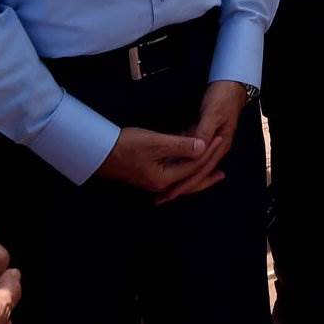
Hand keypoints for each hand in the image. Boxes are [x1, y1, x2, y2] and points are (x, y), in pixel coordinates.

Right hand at [98, 124, 221, 194]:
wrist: (100, 150)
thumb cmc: (127, 145)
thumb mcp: (156, 143)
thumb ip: (181, 145)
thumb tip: (203, 147)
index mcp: (164, 179)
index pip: (193, 167)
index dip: (208, 152)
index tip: (220, 139)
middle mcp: (160, 184)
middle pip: (189, 182)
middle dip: (206, 177)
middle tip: (223, 174)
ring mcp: (153, 181)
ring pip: (181, 180)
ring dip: (196, 174)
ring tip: (210, 170)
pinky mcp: (148, 174)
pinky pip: (172, 175)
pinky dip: (183, 170)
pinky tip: (186, 163)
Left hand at [154, 80, 249, 204]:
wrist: (233, 85)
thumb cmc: (223, 98)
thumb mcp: (212, 114)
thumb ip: (203, 132)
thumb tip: (197, 151)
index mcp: (220, 146)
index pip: (200, 171)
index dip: (185, 183)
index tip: (169, 194)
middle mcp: (216, 149)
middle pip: (197, 173)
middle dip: (180, 186)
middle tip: (161, 199)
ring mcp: (211, 143)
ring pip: (193, 164)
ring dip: (180, 175)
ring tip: (164, 186)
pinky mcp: (205, 135)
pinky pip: (192, 153)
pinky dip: (181, 159)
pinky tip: (170, 161)